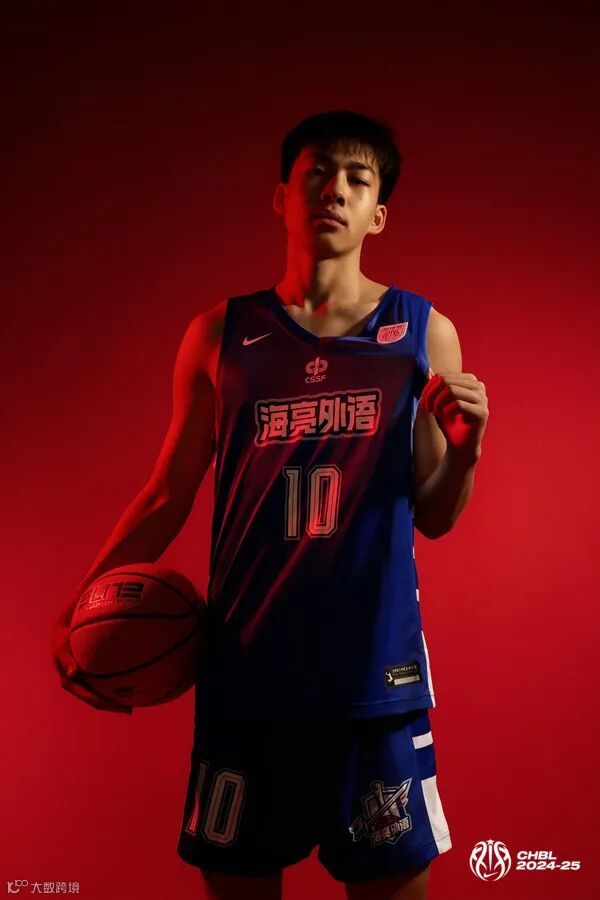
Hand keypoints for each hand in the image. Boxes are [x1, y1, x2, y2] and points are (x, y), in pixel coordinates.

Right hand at [52, 593, 132, 714]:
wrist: (100, 587)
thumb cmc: (103, 583)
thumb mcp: (101, 582)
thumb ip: (104, 588)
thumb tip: (123, 595)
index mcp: (62, 632)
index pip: (60, 650)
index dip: (66, 662)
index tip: (76, 671)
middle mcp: (65, 651)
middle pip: (71, 681)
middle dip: (91, 695)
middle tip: (111, 703)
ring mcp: (76, 661)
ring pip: (87, 687)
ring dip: (104, 700)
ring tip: (127, 707)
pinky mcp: (90, 665)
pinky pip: (102, 680)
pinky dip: (117, 690)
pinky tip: (140, 695)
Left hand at [420, 367, 488, 463]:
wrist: (460, 447)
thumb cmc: (449, 424)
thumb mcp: (438, 402)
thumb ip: (435, 386)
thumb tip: (428, 370)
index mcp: (470, 381)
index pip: (444, 375)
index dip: (429, 388)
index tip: (424, 402)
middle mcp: (479, 387)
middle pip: (447, 381)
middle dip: (432, 394)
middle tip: (427, 408)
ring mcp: (483, 399)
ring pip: (451, 390)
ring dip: (438, 403)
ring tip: (436, 413)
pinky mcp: (482, 413)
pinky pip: (457, 404)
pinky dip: (446, 412)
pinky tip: (447, 419)